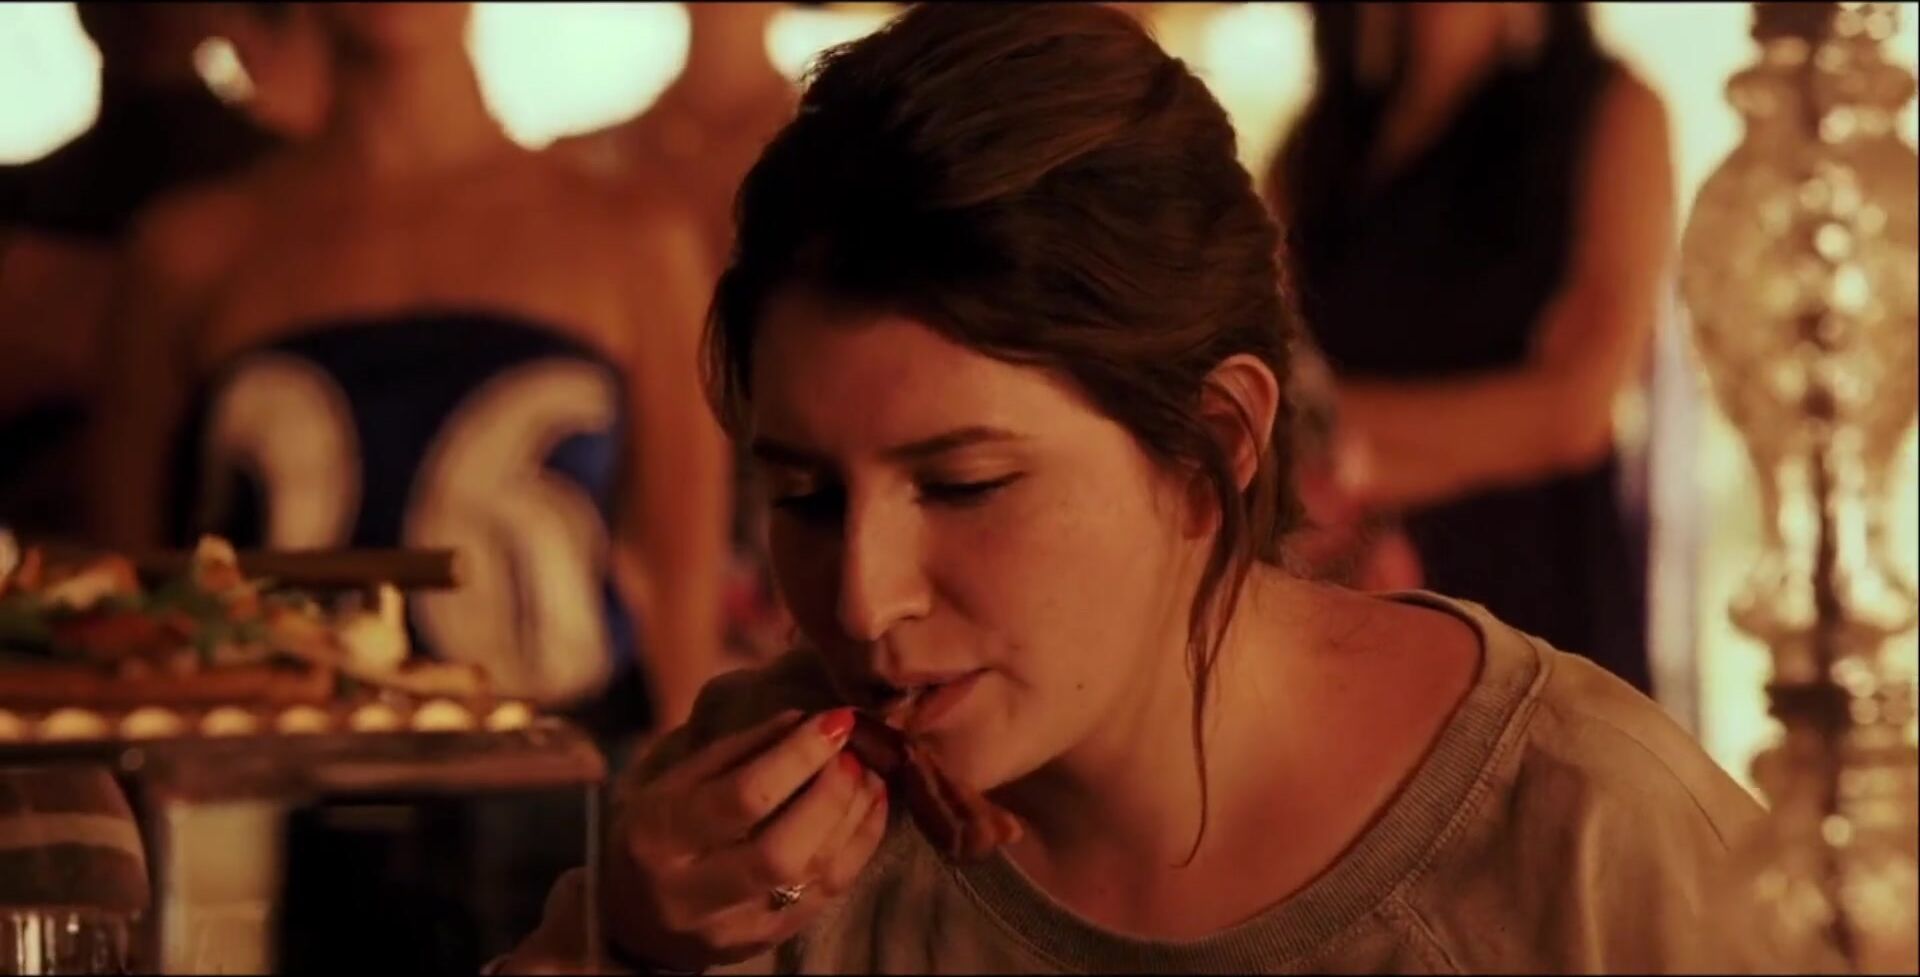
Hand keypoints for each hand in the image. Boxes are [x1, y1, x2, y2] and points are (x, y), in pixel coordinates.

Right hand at [601, 708, 889, 971]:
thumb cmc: (655, 833)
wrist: (633, 920)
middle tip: (854, 752)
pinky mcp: (765, 943)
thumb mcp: (673, 782)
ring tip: (869, 773)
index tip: (835, 720)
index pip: (742, 798)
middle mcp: (693, 893)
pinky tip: (871, 807)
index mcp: (661, 837)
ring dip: (854, 817)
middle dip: (832, 792)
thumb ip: (735, 750)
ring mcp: (733, 927)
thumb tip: (801, 720)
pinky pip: (828, 896)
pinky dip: (859, 846)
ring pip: (812, 877)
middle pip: (782, 848)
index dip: (798, 756)